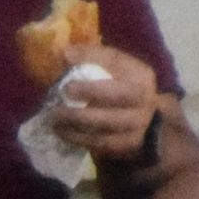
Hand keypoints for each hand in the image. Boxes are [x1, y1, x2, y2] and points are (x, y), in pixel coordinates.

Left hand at [44, 47, 166, 162]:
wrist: (143, 119)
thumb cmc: (120, 87)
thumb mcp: (113, 68)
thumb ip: (91, 57)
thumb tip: (65, 53)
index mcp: (141, 76)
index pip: (119, 63)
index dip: (94, 59)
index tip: (67, 58)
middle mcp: (145, 100)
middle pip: (118, 96)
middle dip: (89, 92)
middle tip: (63, 91)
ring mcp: (137, 126)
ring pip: (107, 124)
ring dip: (76, 121)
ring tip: (53, 117)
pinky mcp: (127, 145)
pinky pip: (100, 143)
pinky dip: (78, 137)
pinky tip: (61, 131)